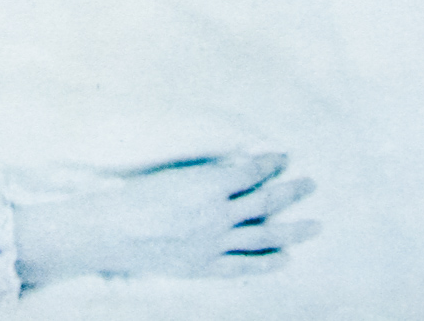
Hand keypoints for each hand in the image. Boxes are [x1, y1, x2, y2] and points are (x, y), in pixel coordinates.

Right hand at [13, 153, 318, 284]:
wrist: (108, 232)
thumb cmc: (131, 196)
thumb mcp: (172, 175)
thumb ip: (206, 176)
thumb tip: (235, 174)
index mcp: (206, 184)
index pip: (250, 171)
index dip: (270, 163)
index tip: (283, 158)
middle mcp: (216, 214)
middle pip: (265, 202)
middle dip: (291, 191)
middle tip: (311, 184)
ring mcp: (213, 243)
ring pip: (265, 236)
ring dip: (293, 229)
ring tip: (315, 225)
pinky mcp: (205, 266)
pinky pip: (245, 266)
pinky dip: (268, 263)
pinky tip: (286, 259)